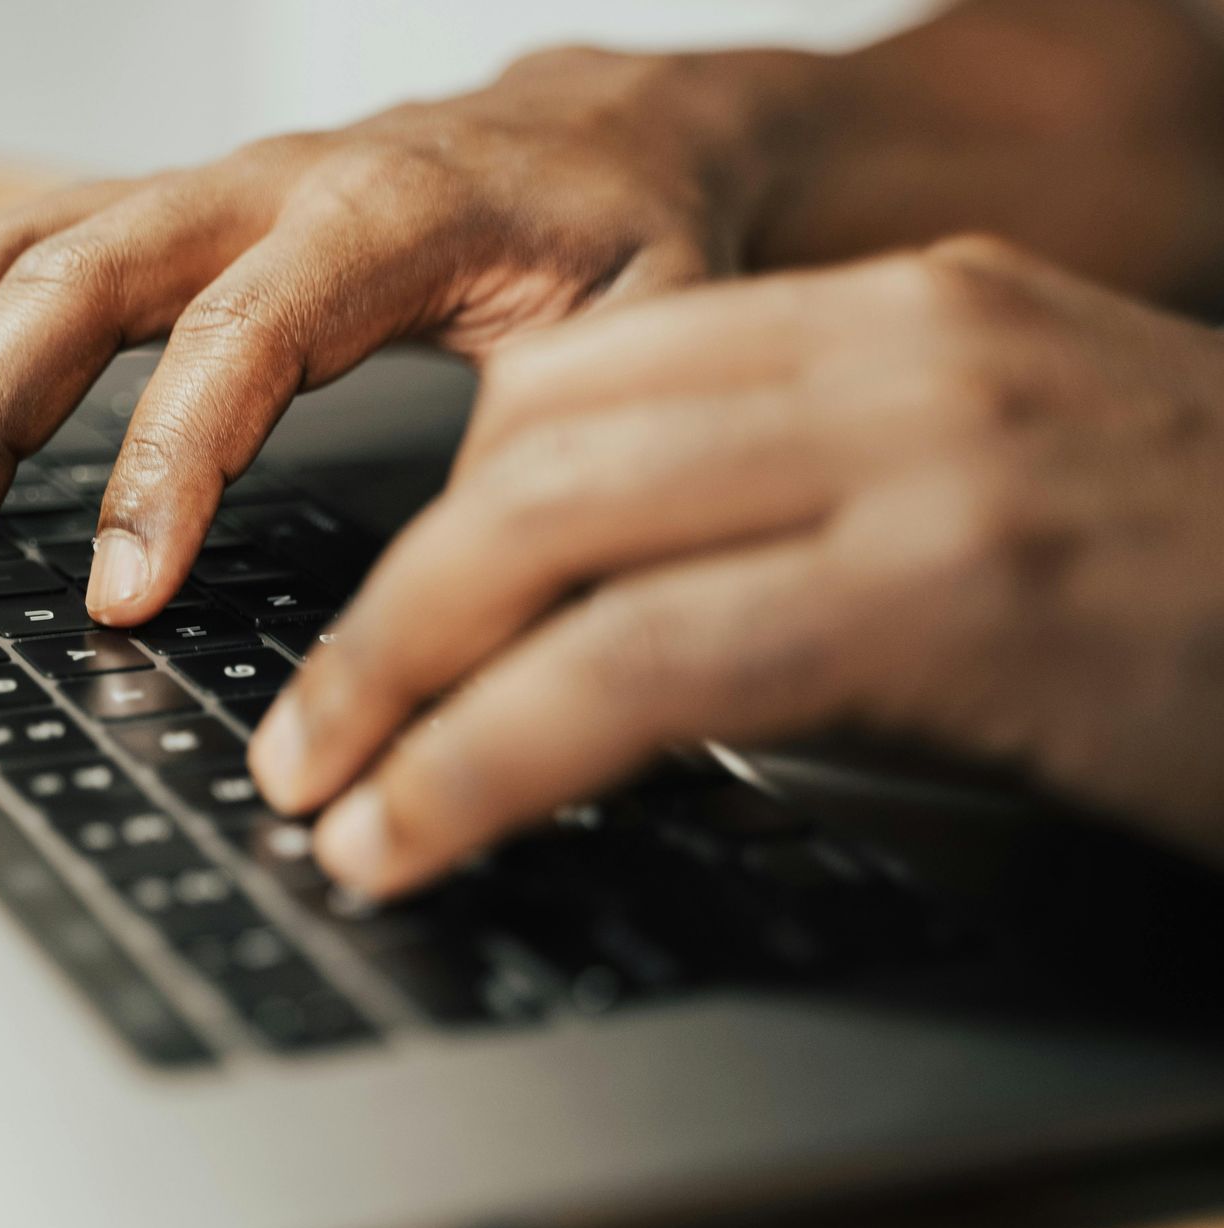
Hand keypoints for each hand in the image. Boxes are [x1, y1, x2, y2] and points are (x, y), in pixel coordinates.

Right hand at [0, 46, 815, 622]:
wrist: (613, 135)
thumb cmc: (626, 235)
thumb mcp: (645, 340)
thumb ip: (555, 447)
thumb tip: (461, 600)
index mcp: (387, 216)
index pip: (240, 340)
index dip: (164, 469)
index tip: (118, 597)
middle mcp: (266, 187)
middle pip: (71, 276)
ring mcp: (203, 197)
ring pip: (8, 255)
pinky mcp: (172, 224)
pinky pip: (12, 260)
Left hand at [249, 237, 1223, 896]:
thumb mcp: (1007, 517)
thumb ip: (819, 530)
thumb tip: (614, 628)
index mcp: (912, 314)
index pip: (597, 377)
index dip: (459, 511)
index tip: (391, 628)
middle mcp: (909, 347)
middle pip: (543, 447)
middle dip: (393, 605)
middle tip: (304, 734)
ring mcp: (935, 451)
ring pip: (554, 539)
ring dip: (402, 684)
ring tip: (323, 802)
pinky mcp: (958, 587)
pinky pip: (639, 664)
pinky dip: (493, 756)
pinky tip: (419, 831)